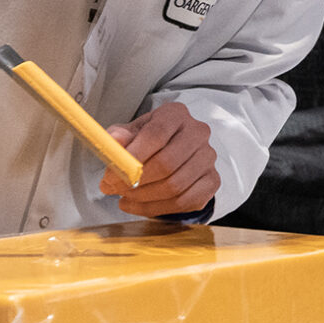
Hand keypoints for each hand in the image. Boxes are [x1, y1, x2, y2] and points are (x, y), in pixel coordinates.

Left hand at [101, 101, 218, 216]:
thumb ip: (120, 136)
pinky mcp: (213, 181)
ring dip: (143, 198)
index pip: (155, 135)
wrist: (175, 150)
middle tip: (115, 189)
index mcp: (175, 114)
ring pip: (174, 186)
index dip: (132, 157)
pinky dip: (156, 208)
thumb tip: (114, 141)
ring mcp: (208, 157)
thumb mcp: (132, 133)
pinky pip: (184, 202)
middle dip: (136, 182)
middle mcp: (197, 132)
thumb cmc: (150, 140)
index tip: (111, 175)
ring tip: (124, 197)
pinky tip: (139, 205)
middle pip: (167, 163)